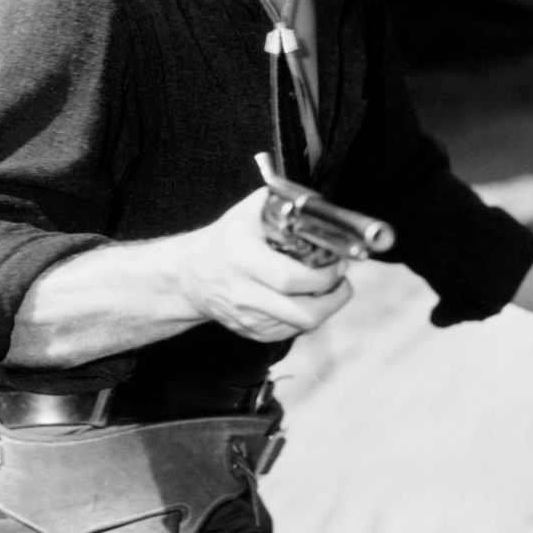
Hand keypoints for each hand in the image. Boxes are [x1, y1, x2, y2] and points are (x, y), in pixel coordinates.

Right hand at [181, 189, 352, 341]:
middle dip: (332, 300)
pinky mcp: (252, 333)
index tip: (338, 265)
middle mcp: (246, 294)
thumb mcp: (243, 215)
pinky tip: (307, 299)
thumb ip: (274, 202)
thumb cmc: (221, 243)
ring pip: (300, 326)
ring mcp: (249, 318)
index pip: (291, 279)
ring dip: (324, 309)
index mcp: (245, 260)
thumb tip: (305, 199)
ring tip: (330, 289)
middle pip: (302, 313)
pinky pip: (290, 332)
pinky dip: (306, 317)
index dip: (323, 277)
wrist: (190, 277)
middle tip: (342, 281)